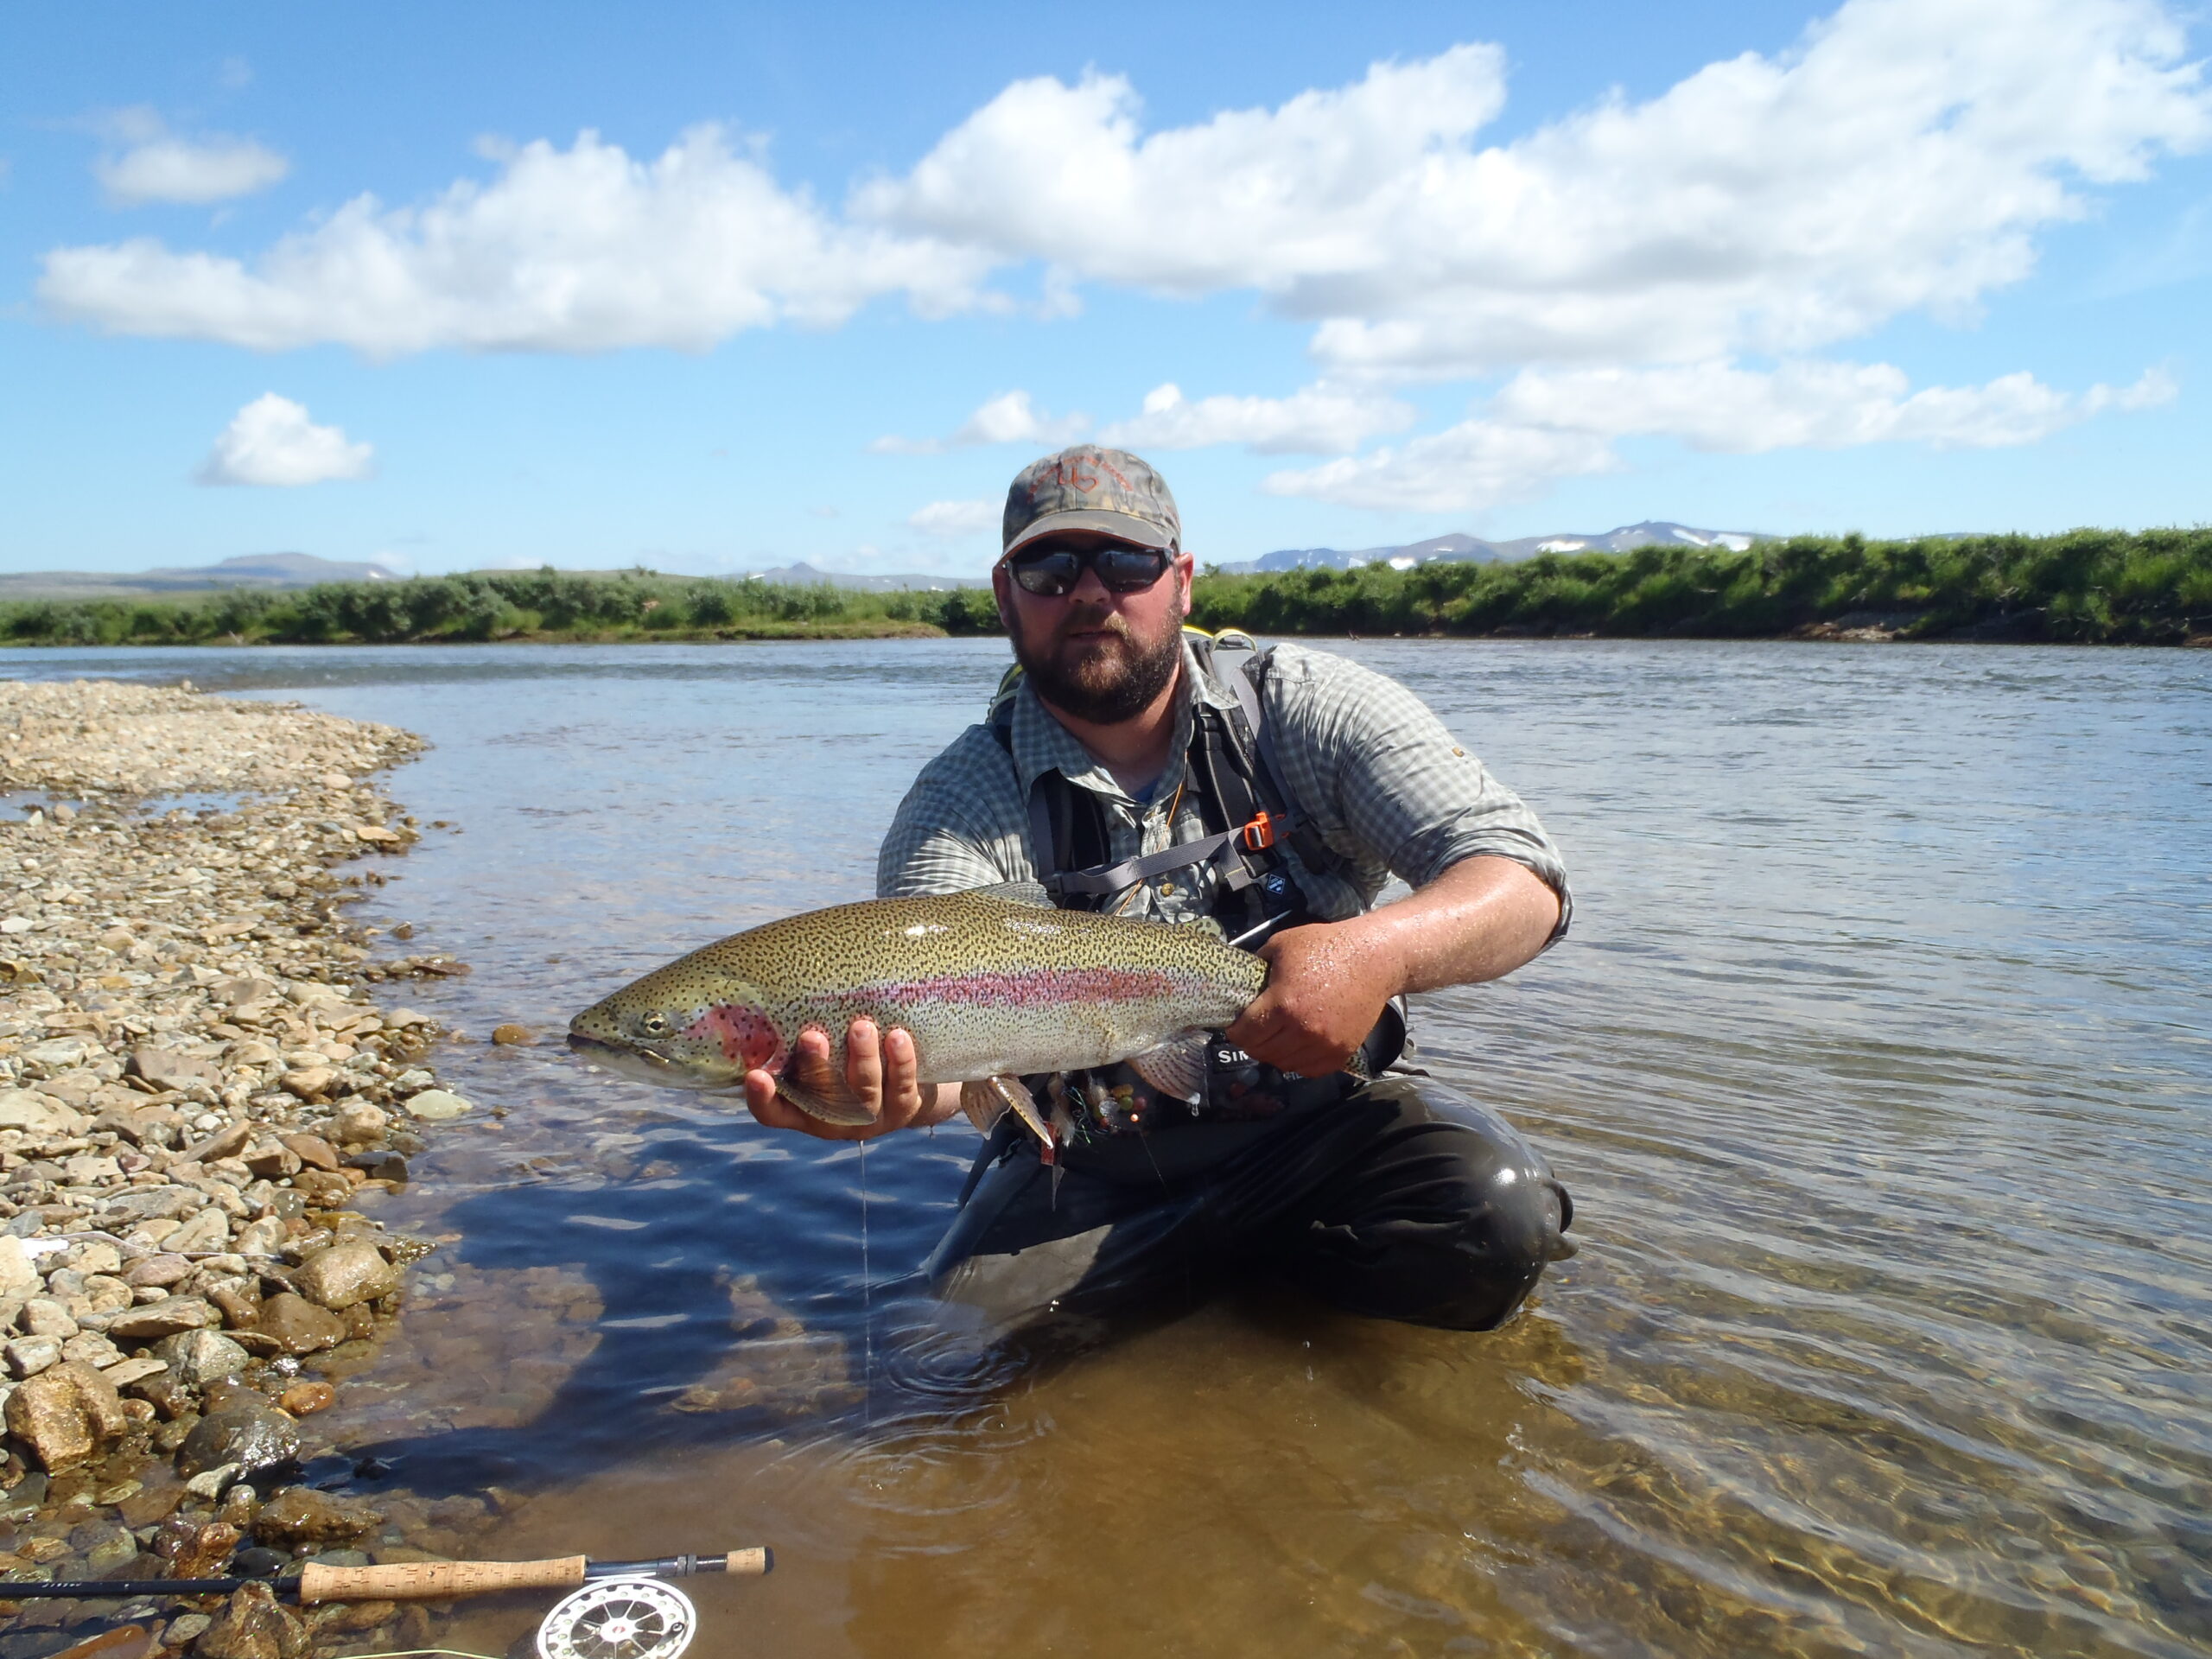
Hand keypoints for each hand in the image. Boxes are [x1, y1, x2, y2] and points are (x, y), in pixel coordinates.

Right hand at [743, 1018, 933, 1140]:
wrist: (905, 1090)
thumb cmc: (847, 1064)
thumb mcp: (824, 1058)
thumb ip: (804, 1042)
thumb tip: (783, 988)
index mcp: (803, 1110)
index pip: (773, 1113)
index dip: (762, 1099)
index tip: (755, 1075)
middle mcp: (832, 1121)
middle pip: (821, 1100)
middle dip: (817, 1067)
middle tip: (812, 1036)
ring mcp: (868, 1120)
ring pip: (864, 1093)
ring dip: (862, 1058)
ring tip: (861, 1027)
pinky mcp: (901, 1111)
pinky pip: (901, 1087)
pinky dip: (900, 1061)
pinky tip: (897, 1036)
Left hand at [1224, 920, 1400, 1077]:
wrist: (1373, 959)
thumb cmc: (1326, 946)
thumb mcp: (1282, 945)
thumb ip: (1258, 965)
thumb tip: (1242, 982)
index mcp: (1283, 1005)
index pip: (1245, 1034)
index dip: (1235, 1030)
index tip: (1236, 1024)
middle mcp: (1302, 1030)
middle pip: (1262, 1052)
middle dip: (1252, 1042)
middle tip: (1254, 1031)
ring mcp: (1324, 1044)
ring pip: (1284, 1064)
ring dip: (1274, 1053)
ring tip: (1276, 1038)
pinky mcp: (1341, 1052)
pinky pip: (1310, 1070)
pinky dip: (1299, 1062)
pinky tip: (1297, 1046)